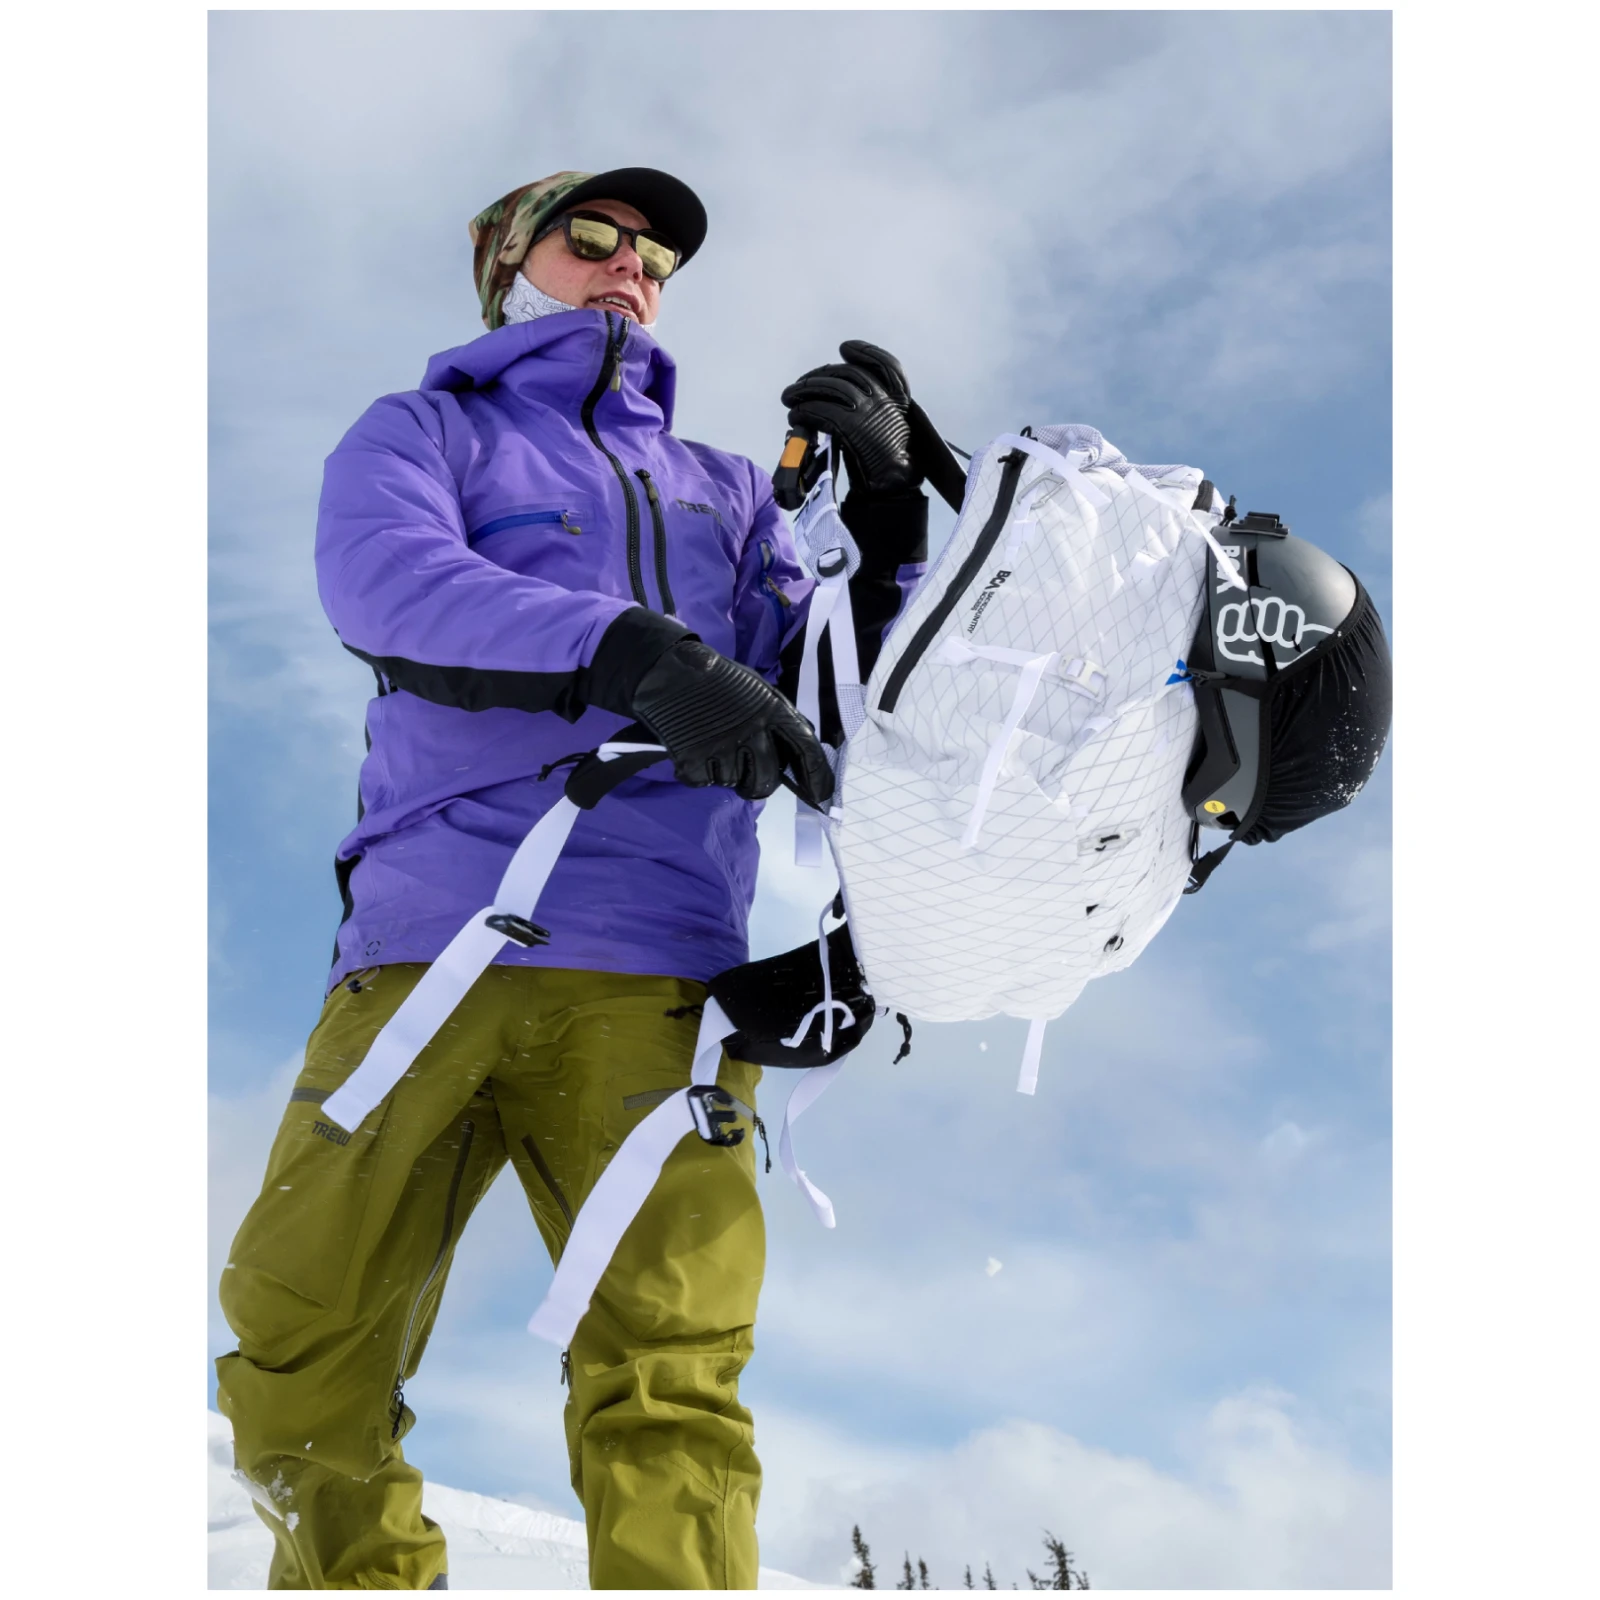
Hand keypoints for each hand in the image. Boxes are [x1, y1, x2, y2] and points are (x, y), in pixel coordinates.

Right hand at [631, 639, 834, 807]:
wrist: (670, 671)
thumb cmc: (718, 681)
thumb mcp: (758, 691)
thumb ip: (779, 719)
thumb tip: (801, 751)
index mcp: (773, 711)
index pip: (806, 748)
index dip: (816, 776)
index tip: (820, 796)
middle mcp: (752, 731)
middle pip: (766, 781)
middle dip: (757, 785)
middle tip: (746, 777)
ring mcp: (722, 746)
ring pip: (732, 782)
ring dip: (724, 772)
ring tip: (712, 746)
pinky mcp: (693, 759)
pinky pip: (704, 782)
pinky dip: (698, 772)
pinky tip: (694, 749)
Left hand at [781, 341, 918, 497]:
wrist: (893, 487)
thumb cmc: (886, 461)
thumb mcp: (888, 428)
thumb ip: (872, 409)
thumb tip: (836, 396)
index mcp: (897, 399)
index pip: (885, 365)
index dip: (865, 352)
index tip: (845, 349)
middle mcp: (885, 399)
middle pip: (846, 374)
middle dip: (818, 376)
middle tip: (798, 386)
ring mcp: (869, 411)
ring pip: (830, 389)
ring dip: (803, 391)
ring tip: (789, 399)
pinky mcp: (852, 427)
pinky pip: (821, 411)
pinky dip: (804, 411)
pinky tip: (795, 416)